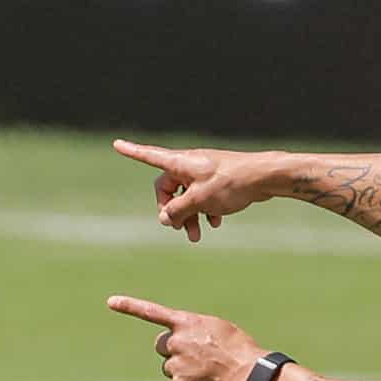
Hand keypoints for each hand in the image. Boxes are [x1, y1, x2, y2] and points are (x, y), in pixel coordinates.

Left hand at [107, 296, 264, 380]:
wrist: (249, 374)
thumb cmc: (239, 350)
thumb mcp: (218, 329)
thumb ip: (195, 332)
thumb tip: (185, 343)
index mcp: (187, 323)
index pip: (153, 312)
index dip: (130, 306)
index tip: (110, 302)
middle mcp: (176, 341)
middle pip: (161, 346)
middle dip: (172, 351)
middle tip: (195, 357)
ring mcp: (175, 364)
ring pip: (170, 367)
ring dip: (183, 369)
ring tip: (207, 372)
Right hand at [114, 139, 267, 242]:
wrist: (264, 178)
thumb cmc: (230, 183)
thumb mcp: (198, 201)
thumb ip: (177, 210)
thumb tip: (163, 218)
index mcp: (180, 162)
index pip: (149, 156)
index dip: (132, 152)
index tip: (117, 143)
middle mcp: (190, 164)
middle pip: (169, 188)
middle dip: (171, 210)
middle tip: (179, 229)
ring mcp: (205, 172)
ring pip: (188, 196)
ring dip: (189, 216)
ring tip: (196, 236)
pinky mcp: (218, 180)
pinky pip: (203, 196)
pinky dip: (205, 210)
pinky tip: (216, 224)